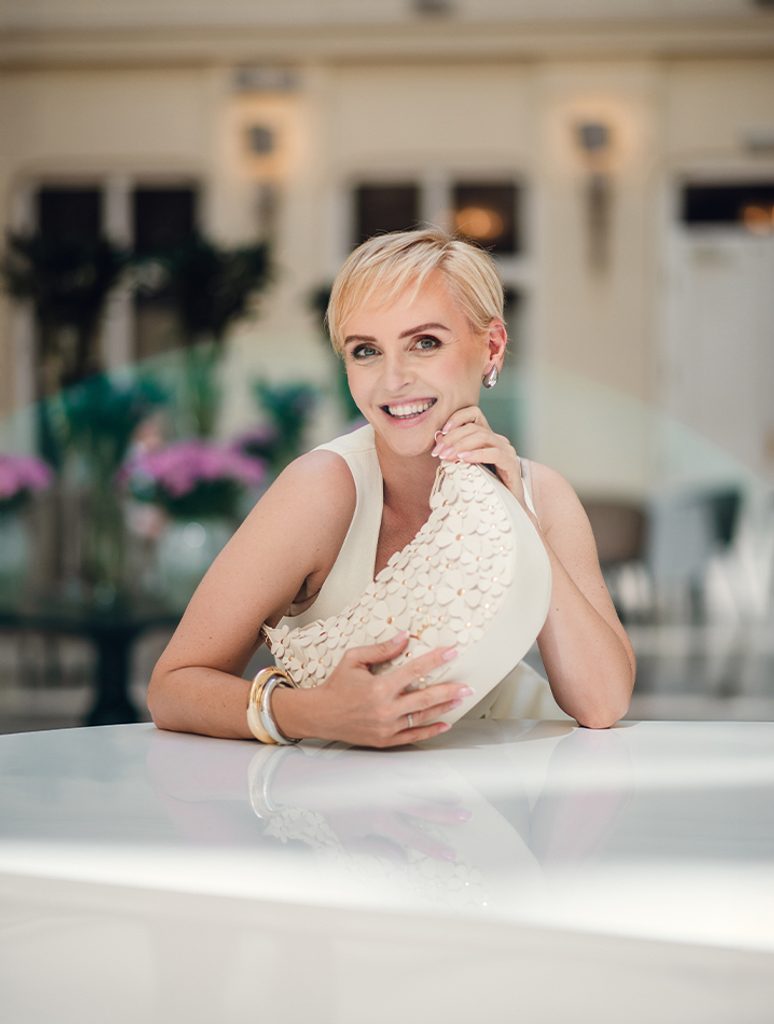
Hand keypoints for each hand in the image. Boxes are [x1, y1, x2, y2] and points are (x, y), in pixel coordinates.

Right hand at [300, 632, 472, 747]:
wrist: (319, 715)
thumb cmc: (336, 685)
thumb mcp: (354, 660)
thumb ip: (381, 650)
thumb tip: (404, 638)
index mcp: (379, 687)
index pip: (414, 670)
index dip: (435, 660)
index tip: (452, 651)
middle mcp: (385, 709)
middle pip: (426, 698)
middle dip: (450, 690)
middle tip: (468, 685)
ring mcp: (386, 727)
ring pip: (423, 717)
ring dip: (444, 708)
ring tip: (460, 699)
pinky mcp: (385, 740)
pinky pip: (413, 736)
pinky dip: (431, 731)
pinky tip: (445, 723)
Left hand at [431, 405, 525, 507]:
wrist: (506, 508)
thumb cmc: (483, 488)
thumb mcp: (466, 466)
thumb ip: (455, 453)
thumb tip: (438, 442)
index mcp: (488, 437)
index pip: (473, 414)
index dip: (456, 418)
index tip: (440, 433)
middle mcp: (499, 440)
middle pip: (474, 427)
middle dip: (452, 438)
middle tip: (438, 451)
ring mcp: (507, 450)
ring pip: (483, 437)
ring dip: (460, 446)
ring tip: (446, 457)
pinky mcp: (512, 463)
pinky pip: (494, 453)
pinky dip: (476, 454)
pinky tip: (463, 460)